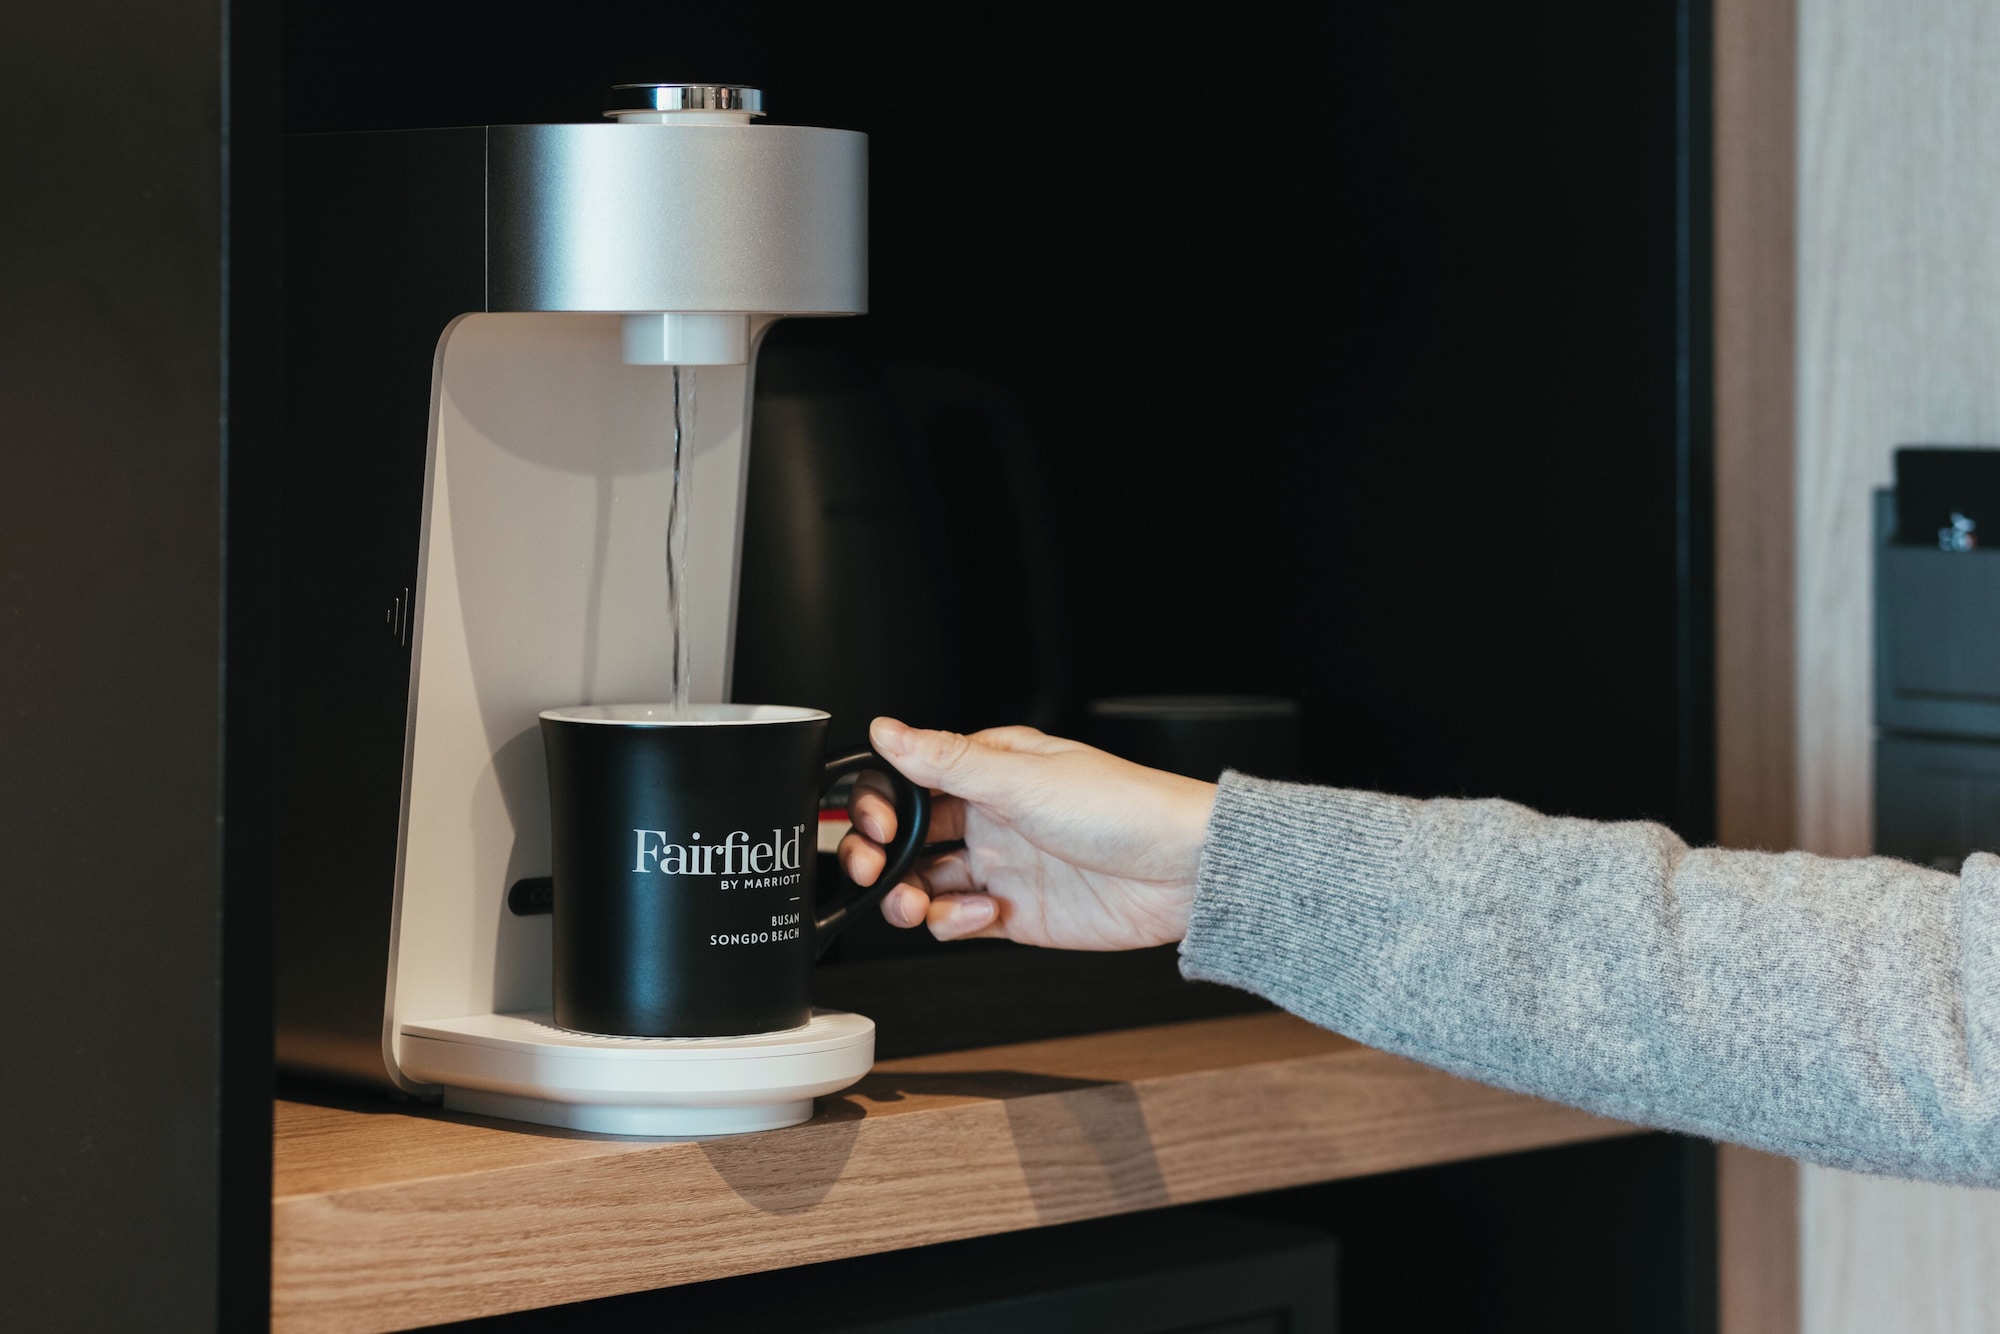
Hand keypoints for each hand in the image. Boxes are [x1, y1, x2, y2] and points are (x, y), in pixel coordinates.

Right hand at [839, 718, 1216, 947]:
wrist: (1184, 872)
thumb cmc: (1125, 808)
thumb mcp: (1025, 779)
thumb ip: (947, 761)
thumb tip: (887, 730)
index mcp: (989, 770)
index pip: (909, 781)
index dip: (880, 804)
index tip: (874, 825)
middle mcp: (990, 815)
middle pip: (907, 837)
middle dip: (879, 855)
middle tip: (876, 869)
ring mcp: (1002, 864)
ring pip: (925, 884)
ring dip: (909, 897)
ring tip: (919, 904)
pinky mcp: (1016, 912)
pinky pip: (959, 922)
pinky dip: (954, 923)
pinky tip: (982, 913)